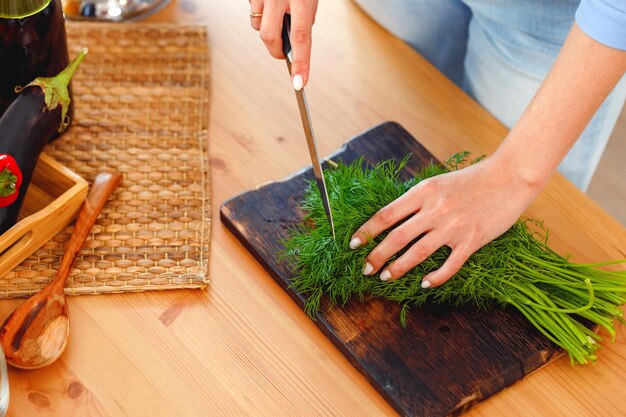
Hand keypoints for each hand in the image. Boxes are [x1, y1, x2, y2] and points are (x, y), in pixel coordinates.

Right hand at [249, 0, 318, 89]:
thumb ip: (303, 18)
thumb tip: (293, 44)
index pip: (302, 37)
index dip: (301, 63)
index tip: (299, 83)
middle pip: (269, 36)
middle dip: (274, 50)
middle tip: (281, 54)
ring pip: (257, 25)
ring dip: (266, 28)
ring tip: (277, 12)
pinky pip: (252, 12)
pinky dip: (260, 13)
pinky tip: (269, 2)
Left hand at [349, 155, 543, 287]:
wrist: (509, 177)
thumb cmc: (471, 180)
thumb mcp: (437, 182)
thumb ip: (416, 200)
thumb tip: (391, 220)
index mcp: (423, 192)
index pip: (386, 215)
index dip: (366, 232)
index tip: (353, 244)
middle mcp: (434, 209)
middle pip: (396, 237)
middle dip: (376, 255)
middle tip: (366, 269)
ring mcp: (453, 226)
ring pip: (417, 253)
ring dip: (398, 268)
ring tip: (385, 277)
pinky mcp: (472, 241)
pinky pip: (449, 265)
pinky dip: (434, 277)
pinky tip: (424, 283)